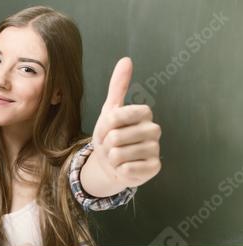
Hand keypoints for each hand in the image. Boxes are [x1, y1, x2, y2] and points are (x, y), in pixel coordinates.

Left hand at [92, 57, 161, 188]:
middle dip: (106, 144)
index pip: (118, 116)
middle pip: (116, 137)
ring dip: (112, 158)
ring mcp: (155, 150)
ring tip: (117, 157)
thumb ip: (118, 86)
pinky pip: (127, 170)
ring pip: (119, 154)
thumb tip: (126, 60)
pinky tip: (125, 168)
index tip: (107, 128)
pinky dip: (120, 170)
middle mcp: (154, 130)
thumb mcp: (109, 111)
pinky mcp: (154, 168)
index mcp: (144, 113)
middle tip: (111, 146)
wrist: (109, 164)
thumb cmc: (110, 136)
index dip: (105, 125)